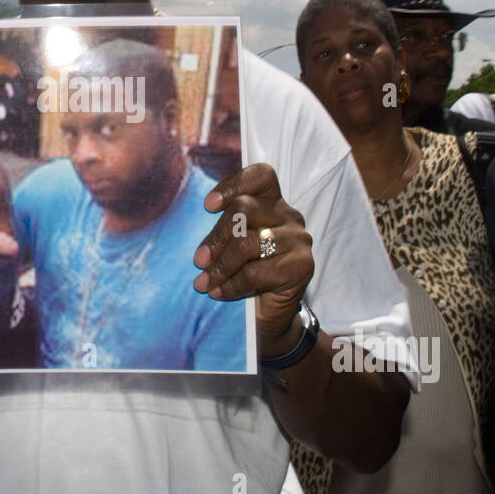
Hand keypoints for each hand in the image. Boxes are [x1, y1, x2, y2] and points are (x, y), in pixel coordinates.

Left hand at [192, 163, 314, 354]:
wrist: (270, 317)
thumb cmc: (246, 275)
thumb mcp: (232, 246)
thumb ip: (224, 230)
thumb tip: (192, 229)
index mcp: (273, 202)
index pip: (262, 176)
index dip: (233, 184)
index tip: (208, 206)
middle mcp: (289, 216)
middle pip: (246, 209)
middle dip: (216, 236)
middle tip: (198, 260)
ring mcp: (298, 240)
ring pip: (248, 243)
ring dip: (220, 266)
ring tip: (203, 282)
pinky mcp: (302, 267)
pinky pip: (256, 272)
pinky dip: (231, 284)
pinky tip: (219, 293)